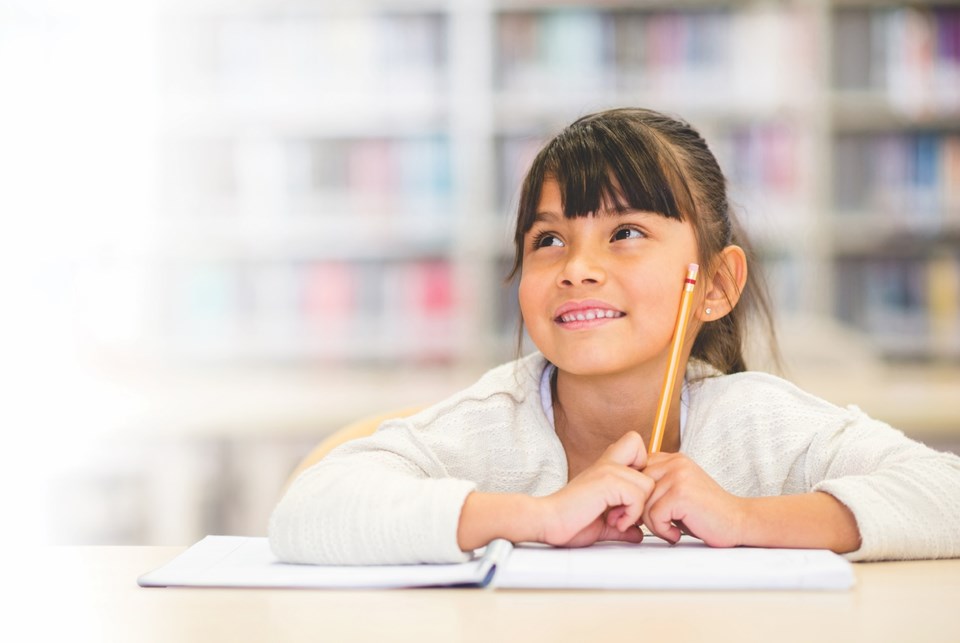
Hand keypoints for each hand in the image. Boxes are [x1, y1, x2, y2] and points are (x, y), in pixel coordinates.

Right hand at [537, 432, 652, 547]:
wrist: (547, 521)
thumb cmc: (568, 521)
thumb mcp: (602, 523)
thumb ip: (622, 525)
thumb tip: (637, 534)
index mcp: (606, 466)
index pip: (636, 445)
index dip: (642, 468)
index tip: (630, 494)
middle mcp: (608, 463)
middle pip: (650, 464)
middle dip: (644, 493)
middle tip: (626, 510)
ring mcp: (607, 470)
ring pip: (647, 484)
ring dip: (637, 508)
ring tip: (616, 519)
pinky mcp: (607, 482)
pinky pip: (637, 496)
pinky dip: (630, 515)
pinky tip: (613, 522)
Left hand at [640, 452, 745, 546]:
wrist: (738, 521)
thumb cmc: (706, 512)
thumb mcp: (679, 490)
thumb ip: (657, 485)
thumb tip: (625, 495)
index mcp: (672, 459)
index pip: (636, 472)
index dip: (636, 495)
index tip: (643, 513)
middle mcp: (674, 462)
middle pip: (636, 488)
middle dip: (641, 511)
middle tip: (657, 524)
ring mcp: (678, 476)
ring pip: (642, 504)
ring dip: (654, 524)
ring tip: (671, 528)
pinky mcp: (680, 493)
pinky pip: (654, 516)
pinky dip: (662, 530)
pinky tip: (676, 533)